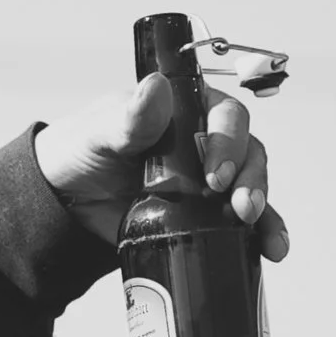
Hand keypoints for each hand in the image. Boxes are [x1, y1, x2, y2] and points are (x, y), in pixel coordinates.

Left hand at [35, 72, 287, 259]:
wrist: (65, 199)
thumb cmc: (81, 151)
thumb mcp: (100, 133)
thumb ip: (130, 117)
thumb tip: (156, 86)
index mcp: (186, 110)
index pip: (225, 117)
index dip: (228, 142)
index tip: (215, 173)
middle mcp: (205, 141)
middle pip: (248, 152)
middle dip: (251, 179)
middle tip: (239, 206)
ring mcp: (208, 179)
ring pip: (250, 186)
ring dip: (262, 207)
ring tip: (255, 228)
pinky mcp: (205, 213)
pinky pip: (242, 221)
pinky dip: (260, 233)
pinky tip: (270, 250)